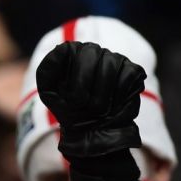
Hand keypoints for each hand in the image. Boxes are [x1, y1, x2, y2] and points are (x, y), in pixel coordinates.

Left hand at [36, 41, 145, 159]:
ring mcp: (114, 59)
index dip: (67, 76)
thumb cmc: (69, 109)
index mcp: (71, 53)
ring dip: (100, 94)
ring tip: (96, 109)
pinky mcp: (132, 71)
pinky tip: (112, 105)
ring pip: (109, 65)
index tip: (66, 96)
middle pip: (90, 53)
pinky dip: (117, 96)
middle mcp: (93, 51)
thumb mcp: (49, 92)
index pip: (67, 49)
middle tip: (81, 105)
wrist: (92, 131)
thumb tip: (61, 48)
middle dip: (83, 85)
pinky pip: (126, 76)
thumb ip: (47, 69)